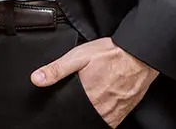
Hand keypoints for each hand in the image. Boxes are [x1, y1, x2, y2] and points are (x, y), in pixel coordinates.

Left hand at [31, 38, 156, 127]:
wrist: (139, 55)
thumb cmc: (111, 54)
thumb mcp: (78, 56)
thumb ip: (57, 69)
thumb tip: (36, 79)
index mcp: (86, 96)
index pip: (68, 111)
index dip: (63, 109)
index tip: (62, 104)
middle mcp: (100, 108)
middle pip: (82, 115)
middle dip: (76, 109)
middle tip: (80, 95)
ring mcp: (113, 113)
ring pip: (95, 119)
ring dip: (90, 112)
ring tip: (91, 97)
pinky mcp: (123, 112)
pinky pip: (109, 121)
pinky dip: (103, 115)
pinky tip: (100, 103)